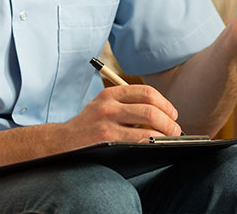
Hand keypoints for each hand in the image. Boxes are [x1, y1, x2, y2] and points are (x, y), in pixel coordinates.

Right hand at [60, 84, 182, 147]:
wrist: (61, 142)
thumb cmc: (87, 128)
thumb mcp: (102, 108)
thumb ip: (125, 107)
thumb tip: (161, 116)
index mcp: (110, 93)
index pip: (146, 92)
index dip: (165, 103)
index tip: (172, 114)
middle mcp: (109, 103)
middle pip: (151, 105)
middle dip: (170, 119)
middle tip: (175, 130)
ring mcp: (107, 119)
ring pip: (149, 118)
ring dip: (167, 130)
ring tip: (170, 138)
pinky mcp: (107, 136)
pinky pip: (139, 137)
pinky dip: (154, 141)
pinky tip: (155, 145)